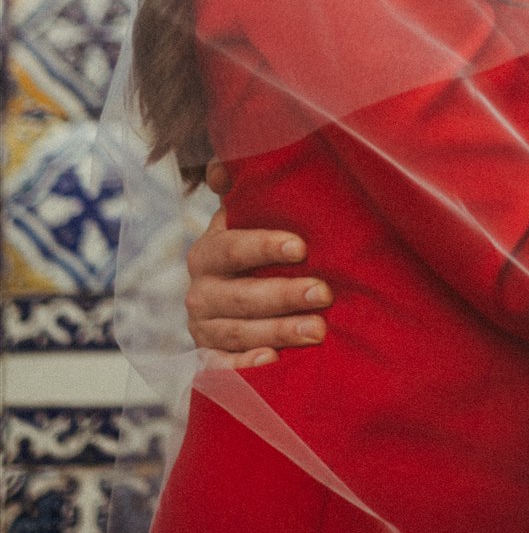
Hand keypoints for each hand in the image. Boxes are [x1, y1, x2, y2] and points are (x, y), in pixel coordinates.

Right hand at [185, 163, 331, 365]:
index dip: (264, 246)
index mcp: (207, 252)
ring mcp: (202, 328)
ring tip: (318, 330)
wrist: (231, 298)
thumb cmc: (255, 250)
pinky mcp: (210, 358)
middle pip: (239, 295)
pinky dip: (244, 366)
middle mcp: (199, 291)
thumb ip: (240, 190)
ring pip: (238, 331)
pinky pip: (222, 368)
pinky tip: (272, 362)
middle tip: (325, 293)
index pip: (232, 248)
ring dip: (278, 331)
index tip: (302, 247)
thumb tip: (222, 164)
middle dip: (283, 294)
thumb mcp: (245, 218)